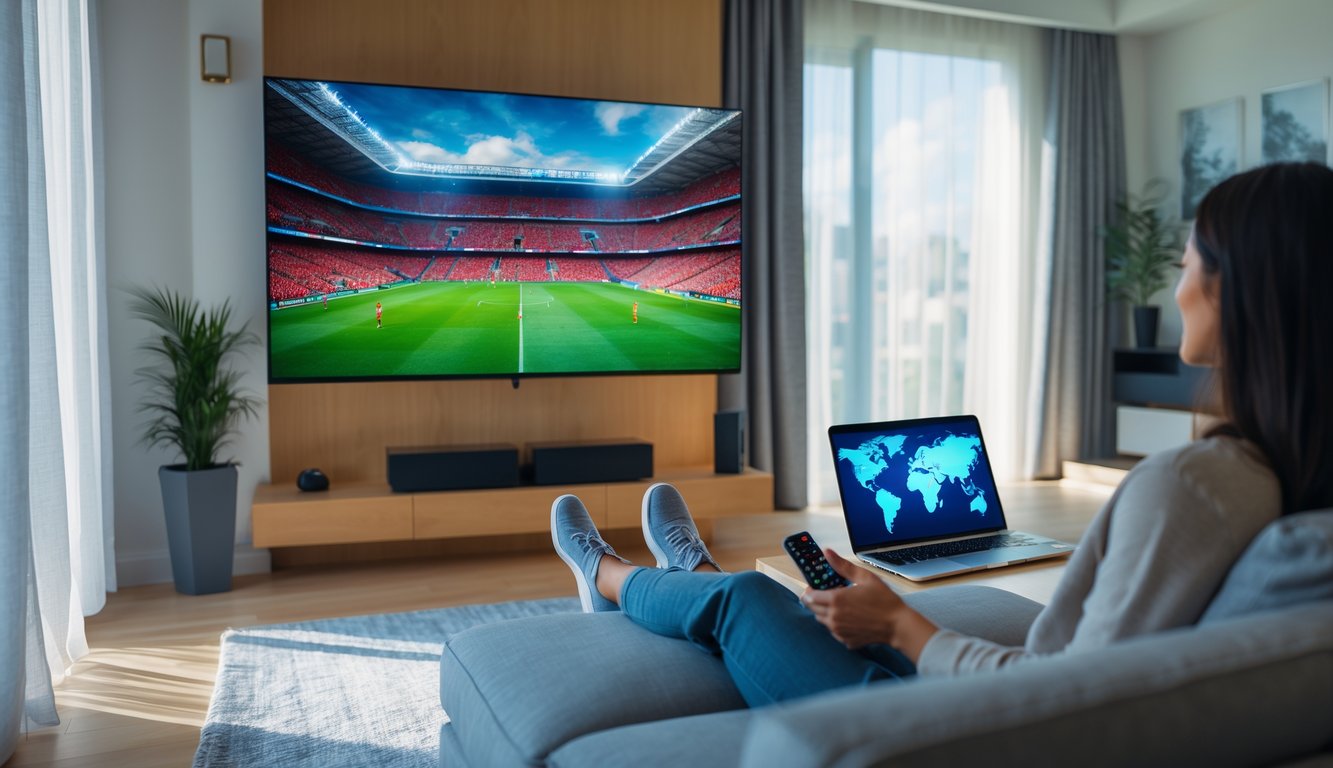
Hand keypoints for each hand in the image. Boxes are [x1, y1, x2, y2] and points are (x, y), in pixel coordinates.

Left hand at [801, 548, 938, 661]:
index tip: (814, 586)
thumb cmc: (883, 600)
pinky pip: (834, 631)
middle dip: (815, 600)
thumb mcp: (864, 577)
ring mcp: (839, 631)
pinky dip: (837, 624)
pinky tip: (849, 618)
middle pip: (812, 609)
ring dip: (825, 612)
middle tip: (826, 594)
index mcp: (836, 600)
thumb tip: (827, 552)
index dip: (809, 590)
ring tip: (840, 605)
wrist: (897, 626)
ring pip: (822, 620)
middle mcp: (833, 617)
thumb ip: (842, 566)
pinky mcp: (845, 641)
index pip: (809, 596)